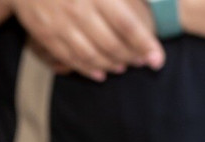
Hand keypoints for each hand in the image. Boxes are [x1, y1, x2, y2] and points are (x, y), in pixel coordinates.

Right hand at [10, 0, 164, 80]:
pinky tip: (100, 73)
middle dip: (129, 56)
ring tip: (122, 67)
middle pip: (110, 43)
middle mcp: (79, 10)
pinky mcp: (47, 36)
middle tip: (142, 61)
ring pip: (90, 54)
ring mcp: (61, 25)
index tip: (157, 59)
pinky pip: (70, 58)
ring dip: (110, 64)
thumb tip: (148, 1)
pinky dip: (86, 69)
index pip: (126, 24)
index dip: (144, 44)